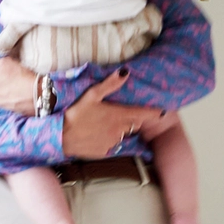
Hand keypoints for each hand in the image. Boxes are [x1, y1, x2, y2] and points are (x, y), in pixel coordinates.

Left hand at [0, 55, 41, 115]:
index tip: (6, 75)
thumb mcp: (5, 62)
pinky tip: (18, 99)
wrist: (38, 94)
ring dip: (3, 97)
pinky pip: (5, 108)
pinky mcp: (8, 115)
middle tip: (11, 83)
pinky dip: (10, 104)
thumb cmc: (21, 76)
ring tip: (15, 92)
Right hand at [59, 75, 173, 156]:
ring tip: (102, 123)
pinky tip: (96, 133)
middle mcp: (119, 130)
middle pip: (132, 123)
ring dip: (118, 128)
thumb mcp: (91, 95)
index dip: (154, 113)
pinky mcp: (105, 151)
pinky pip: (112, 143)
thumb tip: (125, 72)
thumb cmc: (75, 114)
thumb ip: (110, 84)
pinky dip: (108, 138)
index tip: (163, 112)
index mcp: (118, 115)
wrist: (61, 136)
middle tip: (117, 113)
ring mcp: (113, 142)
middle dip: (130, 118)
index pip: (142, 114)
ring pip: (122, 133)